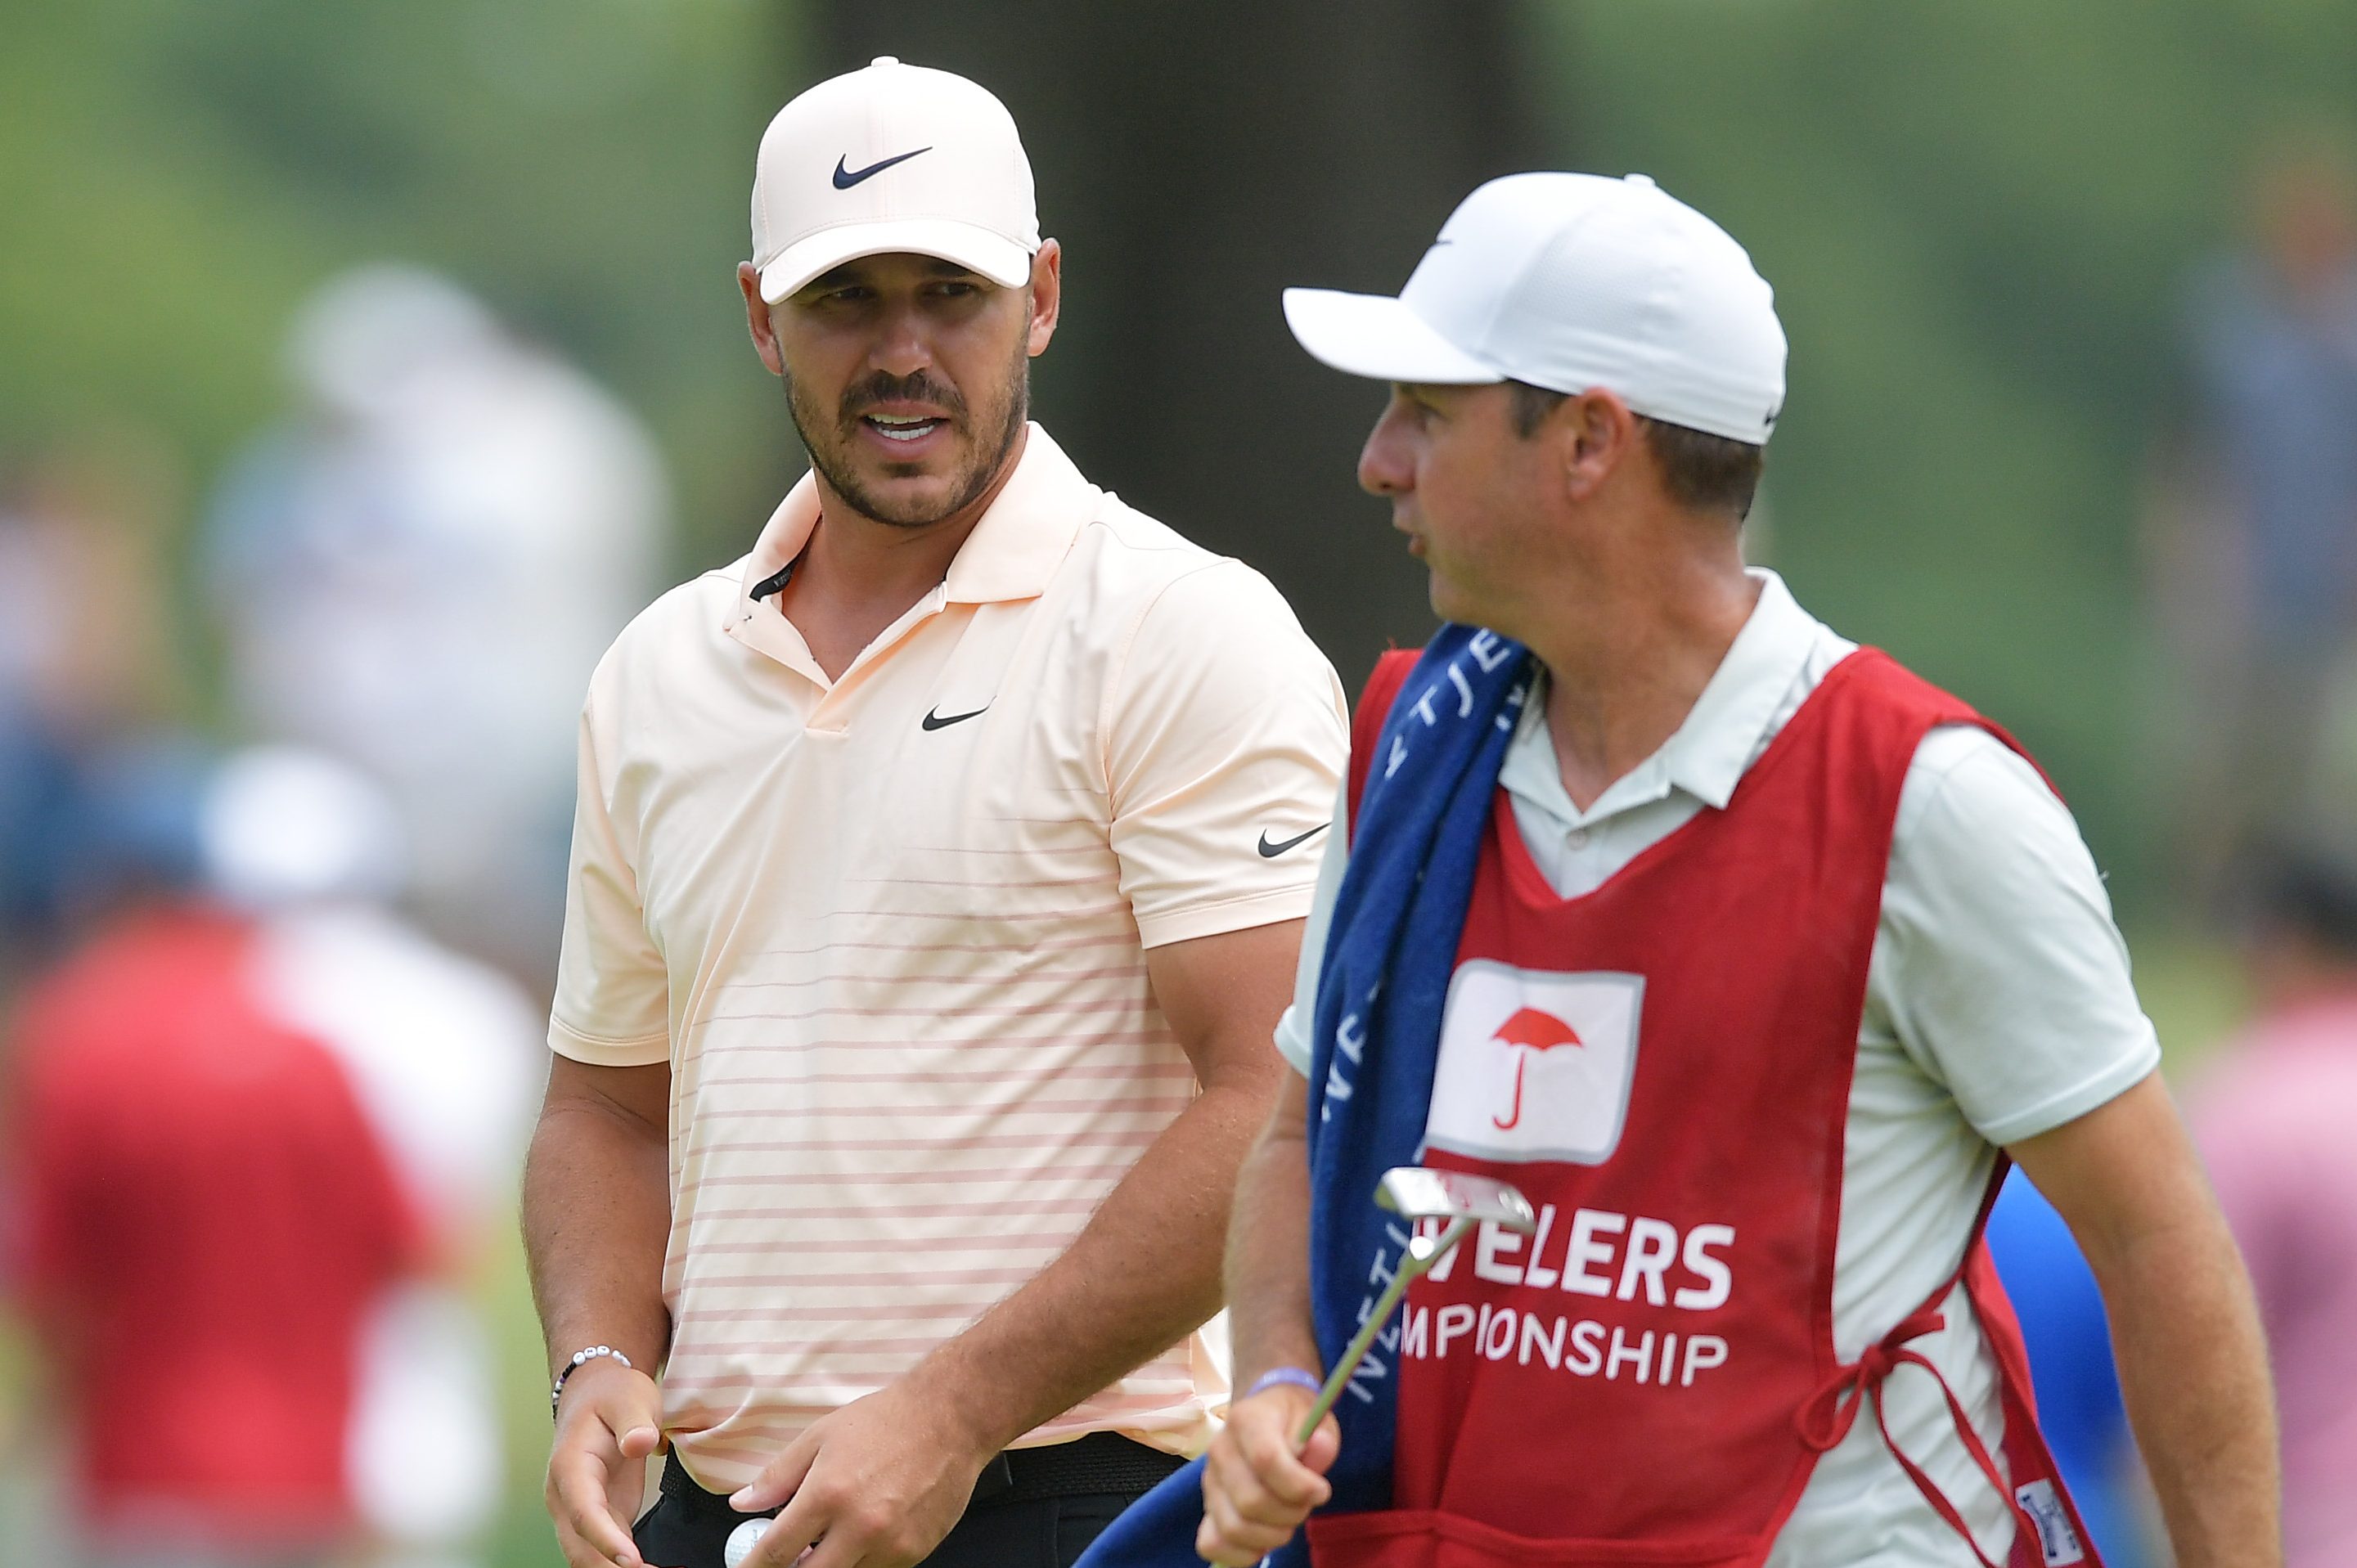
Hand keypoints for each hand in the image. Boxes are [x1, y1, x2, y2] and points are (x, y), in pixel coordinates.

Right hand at [546, 1356, 665, 1567]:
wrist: (596, 1394)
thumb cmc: (611, 1395)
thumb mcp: (629, 1397)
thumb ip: (634, 1421)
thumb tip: (640, 1443)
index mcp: (570, 1467)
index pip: (584, 1511)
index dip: (605, 1539)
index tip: (631, 1560)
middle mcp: (566, 1496)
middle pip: (580, 1545)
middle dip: (609, 1567)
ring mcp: (579, 1510)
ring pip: (588, 1555)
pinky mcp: (600, 1516)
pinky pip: (605, 1551)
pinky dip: (623, 1565)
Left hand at [727, 1377, 996, 1567]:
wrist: (951, 1417)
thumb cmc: (888, 1421)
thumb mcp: (821, 1436)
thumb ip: (778, 1475)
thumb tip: (744, 1503)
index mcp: (828, 1494)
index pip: (775, 1550)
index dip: (753, 1567)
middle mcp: (859, 1526)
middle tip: (792, 1555)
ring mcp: (890, 1544)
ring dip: (831, 1564)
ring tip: (834, 1534)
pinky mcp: (915, 1551)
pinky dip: (863, 1560)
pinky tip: (864, 1530)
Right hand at [1196, 1385, 1338, 1566]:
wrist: (1270, 1420)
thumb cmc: (1295, 1422)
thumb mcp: (1316, 1419)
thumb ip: (1321, 1438)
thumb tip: (1319, 1446)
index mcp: (1246, 1419)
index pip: (1266, 1460)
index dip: (1299, 1485)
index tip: (1321, 1490)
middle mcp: (1220, 1450)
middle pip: (1251, 1501)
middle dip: (1290, 1513)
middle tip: (1306, 1504)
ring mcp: (1209, 1482)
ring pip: (1234, 1528)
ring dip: (1272, 1535)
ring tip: (1288, 1519)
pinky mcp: (1208, 1508)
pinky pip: (1212, 1545)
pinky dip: (1242, 1553)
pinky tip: (1264, 1540)